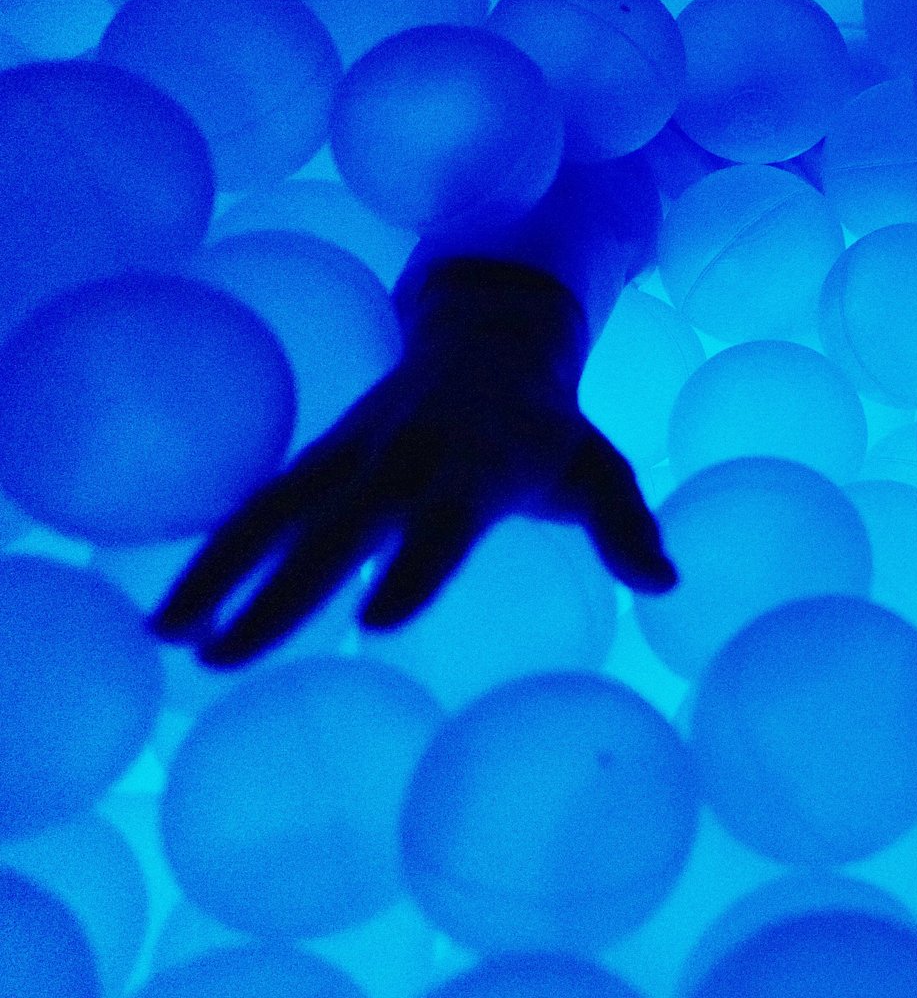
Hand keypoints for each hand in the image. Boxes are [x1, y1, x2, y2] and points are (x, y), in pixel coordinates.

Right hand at [151, 260, 675, 668]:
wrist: (490, 338)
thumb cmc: (549, 426)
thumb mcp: (599, 470)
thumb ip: (626, 527)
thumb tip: (668, 580)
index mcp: (476, 468)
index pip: (444, 523)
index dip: (415, 566)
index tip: (378, 618)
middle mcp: (404, 460)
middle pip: (338, 529)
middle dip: (283, 592)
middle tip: (229, 658)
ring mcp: (351, 456)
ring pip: (275, 515)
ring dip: (220, 574)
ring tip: (170, 639)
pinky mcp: (318, 459)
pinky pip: (258, 509)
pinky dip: (212, 556)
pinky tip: (166, 617)